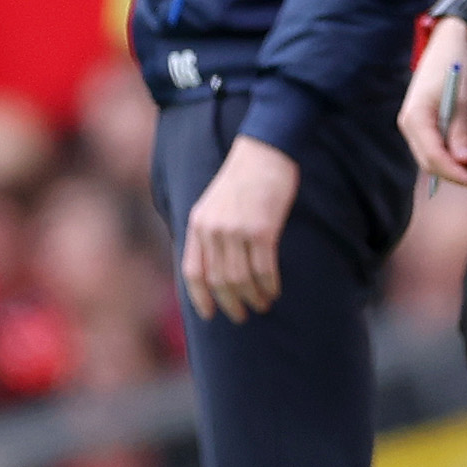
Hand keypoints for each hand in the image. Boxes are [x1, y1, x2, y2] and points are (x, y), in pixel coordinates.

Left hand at [180, 134, 298, 322]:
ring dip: (252, 297)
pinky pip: (264, 268)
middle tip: (242, 315)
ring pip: (241, 279)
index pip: (193, 271)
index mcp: (198, 223)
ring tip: (262, 304)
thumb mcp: (214, 202)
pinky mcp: (262, 229)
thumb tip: (213, 264)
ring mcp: (237, 230)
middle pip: (219, 280)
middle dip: (230, 303)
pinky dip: (269, 284)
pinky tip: (274, 290)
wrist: (265, 150)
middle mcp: (213, 230)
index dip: (200, 298)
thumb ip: (210, 230)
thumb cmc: (244, 177)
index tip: (210, 315)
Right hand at [400, 19, 466, 191]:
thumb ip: (460, 130)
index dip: (456, 174)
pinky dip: (466, 155)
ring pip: (442, 157)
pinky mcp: (434, 122)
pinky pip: (447, 146)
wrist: (452, 38)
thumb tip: (463, 161)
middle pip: (434, 162)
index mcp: (416, 119)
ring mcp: (423, 125)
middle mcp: (414, 126)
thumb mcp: (461, 97)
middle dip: (462, 175)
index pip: (433, 158)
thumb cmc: (456, 62)